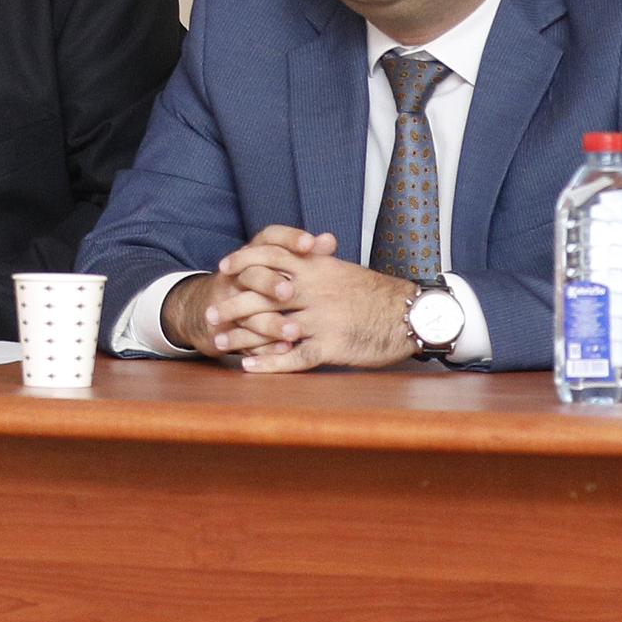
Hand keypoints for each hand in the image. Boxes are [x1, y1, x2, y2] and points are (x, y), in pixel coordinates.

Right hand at [161, 226, 336, 358]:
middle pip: (252, 273)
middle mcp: (237, 274)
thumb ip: (305, 256)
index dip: (288, 239)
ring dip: (271, 322)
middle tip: (290, 291)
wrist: (206, 310)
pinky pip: (244, 338)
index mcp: (254, 254)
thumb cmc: (258, 285)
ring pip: (248, 311)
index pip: (269, 238)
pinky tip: (285, 350)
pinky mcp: (226, 329)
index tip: (309, 243)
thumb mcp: (277, 267)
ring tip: (294, 332)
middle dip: (270, 282)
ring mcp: (228, 302)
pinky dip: (265, 345)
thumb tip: (330, 240)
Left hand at [206, 226, 420, 371]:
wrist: (411, 315)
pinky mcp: (332, 347)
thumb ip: (317, 263)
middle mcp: (315, 291)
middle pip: (263, 294)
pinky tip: (249, 367)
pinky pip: (294, 357)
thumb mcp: (344, 271)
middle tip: (209, 313)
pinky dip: (270, 364)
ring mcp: (322, 320)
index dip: (245, 260)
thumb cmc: (378, 294)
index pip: (272, 255)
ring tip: (220, 342)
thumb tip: (294, 255)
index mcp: (318, 267)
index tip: (224, 267)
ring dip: (243, 336)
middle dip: (232, 304)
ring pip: (272, 327)